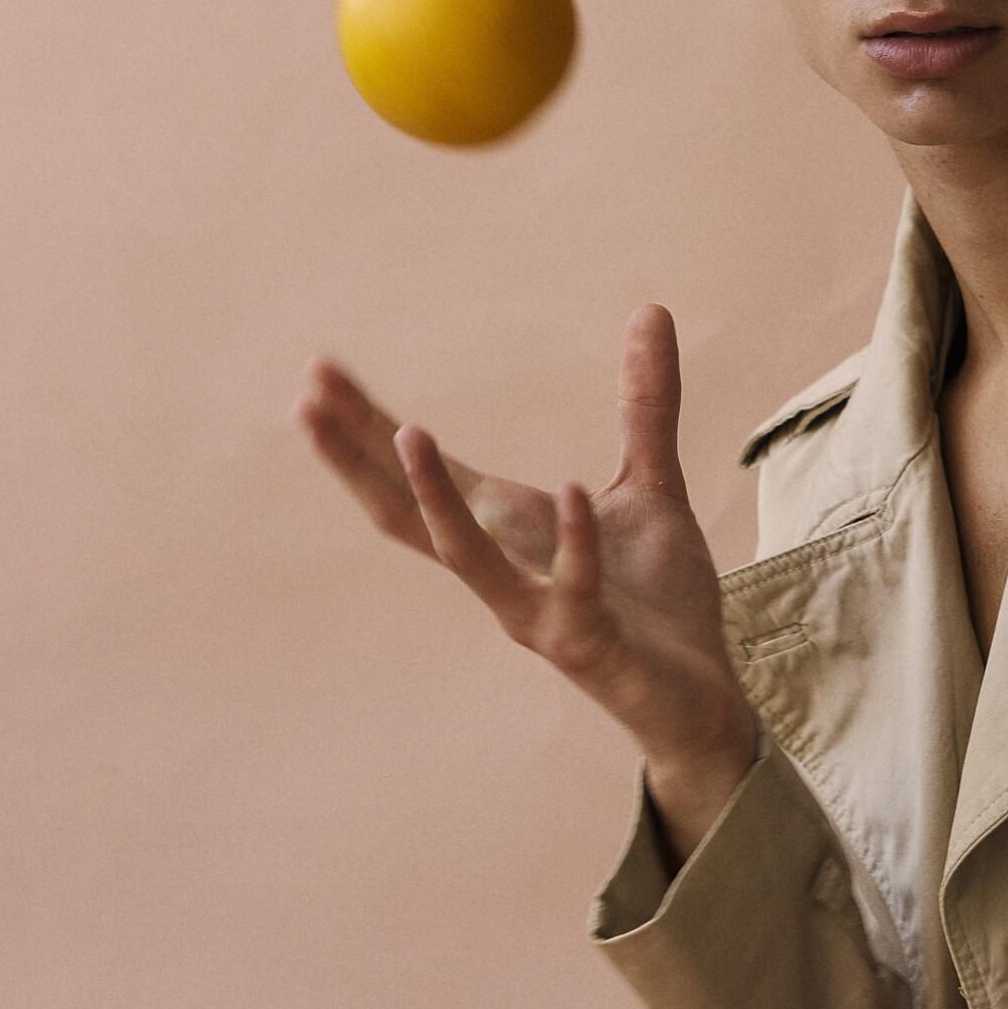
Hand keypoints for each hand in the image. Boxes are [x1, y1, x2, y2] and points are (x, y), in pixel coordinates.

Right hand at [292, 304, 756, 766]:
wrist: (700, 699)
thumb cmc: (659, 600)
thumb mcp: (650, 485)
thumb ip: (645, 405)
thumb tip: (650, 309)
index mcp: (507, 531)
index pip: (421, 474)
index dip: (368, 427)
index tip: (319, 372)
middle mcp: (503, 572)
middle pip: (407, 514)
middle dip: (358, 459)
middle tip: (307, 400)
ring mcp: (537, 612)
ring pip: (467, 558)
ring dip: (434, 498)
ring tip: (409, 432)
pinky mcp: (587, 643)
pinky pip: (573, 590)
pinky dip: (575, 542)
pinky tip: (577, 488)